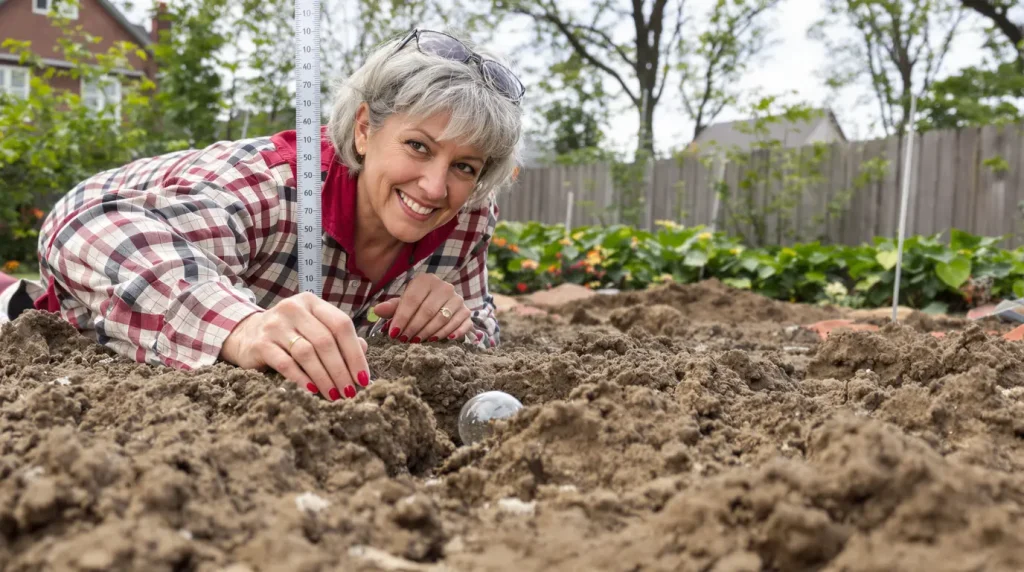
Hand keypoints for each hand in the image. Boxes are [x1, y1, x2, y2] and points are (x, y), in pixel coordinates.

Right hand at [220, 292, 370, 400]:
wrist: (247, 334)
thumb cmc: (290, 334)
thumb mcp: (315, 328)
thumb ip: (339, 337)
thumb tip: (364, 350)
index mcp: (312, 303)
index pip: (341, 325)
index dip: (355, 353)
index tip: (364, 377)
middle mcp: (293, 308)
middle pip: (325, 341)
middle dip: (341, 370)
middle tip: (350, 392)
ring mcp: (275, 325)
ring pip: (307, 353)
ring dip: (324, 377)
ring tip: (334, 395)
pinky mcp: (260, 343)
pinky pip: (285, 364)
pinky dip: (302, 379)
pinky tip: (313, 391)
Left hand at [373, 274, 474, 342]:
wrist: (443, 303)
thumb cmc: (419, 304)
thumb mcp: (405, 303)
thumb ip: (392, 307)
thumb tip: (377, 310)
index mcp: (426, 281)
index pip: (413, 300)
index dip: (402, 318)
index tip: (394, 333)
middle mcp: (444, 287)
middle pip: (428, 310)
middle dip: (414, 327)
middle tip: (405, 340)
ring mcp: (457, 299)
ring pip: (443, 318)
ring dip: (429, 332)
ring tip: (418, 342)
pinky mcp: (466, 312)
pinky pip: (460, 324)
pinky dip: (453, 333)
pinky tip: (445, 340)